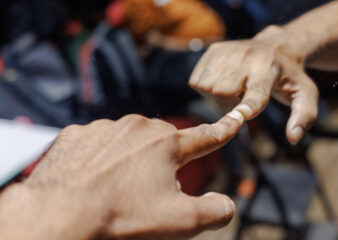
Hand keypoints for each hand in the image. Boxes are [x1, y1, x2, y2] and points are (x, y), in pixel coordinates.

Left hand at [9, 112, 243, 239]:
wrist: (60, 214)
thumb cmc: (122, 217)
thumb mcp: (179, 222)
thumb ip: (213, 211)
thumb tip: (228, 205)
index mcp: (167, 144)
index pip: (206, 136)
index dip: (224, 130)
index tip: (236, 118)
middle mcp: (138, 127)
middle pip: (164, 140)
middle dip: (164, 159)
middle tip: (149, 188)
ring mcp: (106, 128)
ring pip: (129, 140)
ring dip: (130, 157)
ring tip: (117, 186)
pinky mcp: (78, 134)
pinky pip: (98, 142)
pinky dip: (101, 157)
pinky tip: (92, 177)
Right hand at [189, 26, 318, 143]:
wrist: (278, 46)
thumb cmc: (290, 76)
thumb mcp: (305, 95)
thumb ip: (304, 117)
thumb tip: (293, 138)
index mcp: (269, 68)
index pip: (255, 91)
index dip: (247, 106)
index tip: (242, 117)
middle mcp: (246, 56)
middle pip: (221, 91)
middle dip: (227, 106)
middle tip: (239, 105)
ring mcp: (227, 51)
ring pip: (205, 86)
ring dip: (215, 98)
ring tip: (233, 93)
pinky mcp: (213, 50)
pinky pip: (196, 79)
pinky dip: (205, 88)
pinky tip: (223, 84)